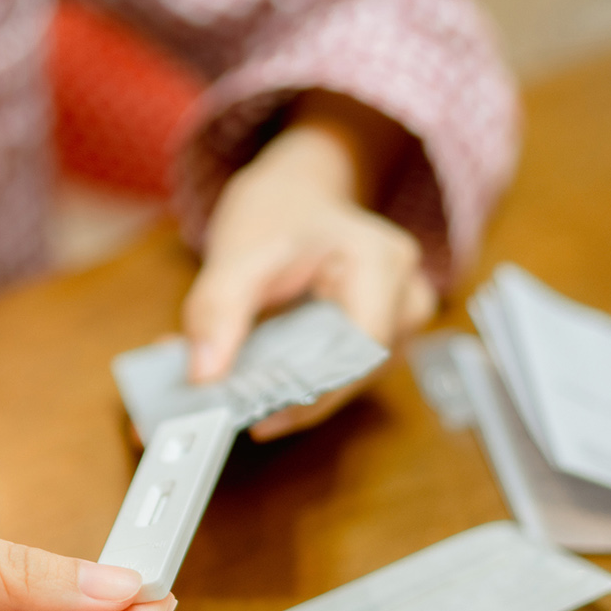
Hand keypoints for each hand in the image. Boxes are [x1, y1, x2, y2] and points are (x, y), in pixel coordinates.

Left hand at [182, 94, 436, 439]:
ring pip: (347, 382)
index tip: (255, 414)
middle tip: (232, 412)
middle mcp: (405, 295)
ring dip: (293, 394)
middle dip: (292, 397)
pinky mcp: (380, 340)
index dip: (309, 390)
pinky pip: (340, 375)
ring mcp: (399, 321)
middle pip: (354, 373)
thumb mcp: (237, 254)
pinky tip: (261, 383)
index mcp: (382, 263)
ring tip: (241, 396)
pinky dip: (298, 383)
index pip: (357, 351)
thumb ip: (215, 312)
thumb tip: (204, 379)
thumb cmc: (276, 214)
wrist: (296, 196)